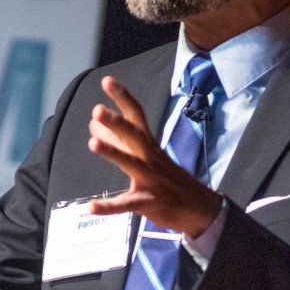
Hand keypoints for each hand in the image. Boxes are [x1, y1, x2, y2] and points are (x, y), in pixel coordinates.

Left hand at [85, 76, 223, 237]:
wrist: (199, 209)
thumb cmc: (168, 180)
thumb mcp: (145, 156)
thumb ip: (117, 139)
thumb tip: (93, 122)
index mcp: (149, 145)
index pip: (136, 116)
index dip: (122, 97)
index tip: (107, 80)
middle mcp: (150, 158)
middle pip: (134, 135)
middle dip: (117, 121)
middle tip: (97, 109)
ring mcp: (151, 180)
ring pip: (131, 164)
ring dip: (112, 153)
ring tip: (92, 143)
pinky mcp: (148, 203)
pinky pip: (127, 204)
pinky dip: (108, 207)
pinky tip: (90, 207)